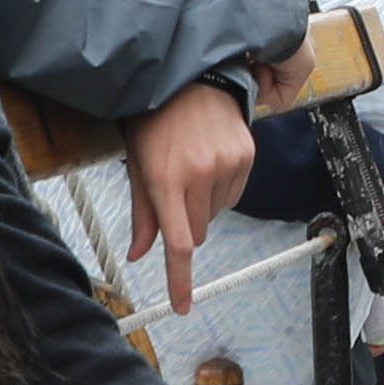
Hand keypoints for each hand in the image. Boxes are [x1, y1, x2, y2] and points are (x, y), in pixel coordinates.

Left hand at [128, 80, 248, 312]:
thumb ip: (141, 214)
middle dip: (185, 224)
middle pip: (197, 233)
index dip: (179, 280)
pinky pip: (234, 196)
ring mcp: (227, 165)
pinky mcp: (246, 157)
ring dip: (204, 204)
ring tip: (192, 167)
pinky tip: (210, 162)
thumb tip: (137, 254)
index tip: (181, 306)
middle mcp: (199, 175)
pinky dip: (221, 189)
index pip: (177, 243)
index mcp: (165, 179)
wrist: (192, 79)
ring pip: (216, 215)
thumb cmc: (156, 121)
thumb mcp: (138, 164)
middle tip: (174, 192)